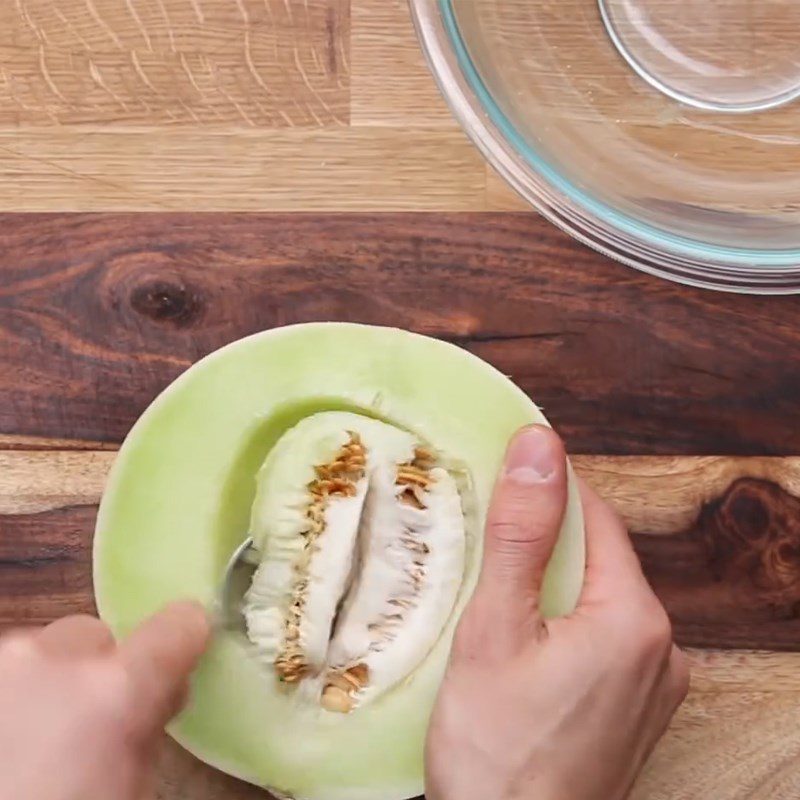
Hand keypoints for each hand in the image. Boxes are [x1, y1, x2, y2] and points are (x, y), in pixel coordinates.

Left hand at [0, 601, 209, 799]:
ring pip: (40, 651)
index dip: (185, 639)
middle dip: (99, 671)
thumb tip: (161, 693)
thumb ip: (148, 729)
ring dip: (46, 684)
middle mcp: (51, 661)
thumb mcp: (128, 792)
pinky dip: (10, 699)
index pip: (177, 626)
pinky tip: (4, 746)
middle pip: (96, 636)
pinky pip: (3, 673)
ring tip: (32, 746)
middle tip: (87, 728)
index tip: (182, 657)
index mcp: (113, 694)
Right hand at [426, 426, 688, 799]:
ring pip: (596, 600)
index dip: (545, 492)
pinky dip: (561, 625)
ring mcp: (653, 687)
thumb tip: (539, 445)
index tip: (496, 478)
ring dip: (548, 584)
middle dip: (541, 542)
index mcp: (636, 618)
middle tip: (479, 541)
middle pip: (597, 559)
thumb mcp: (494, 629)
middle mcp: (663, 649)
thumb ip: (520, 533)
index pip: (594, 516)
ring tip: (490, 589)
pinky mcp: (634, 713)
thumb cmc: (494, 751)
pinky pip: (600, 641)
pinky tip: (518, 640)